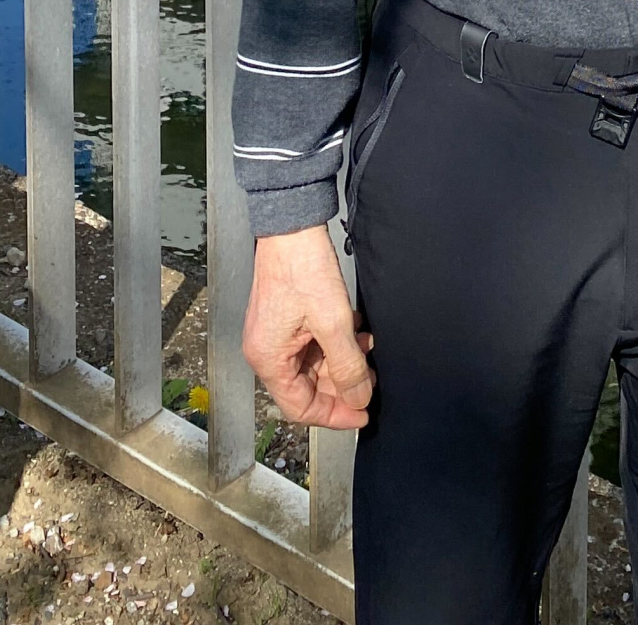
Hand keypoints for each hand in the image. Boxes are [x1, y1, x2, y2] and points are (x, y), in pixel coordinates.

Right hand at [241, 226, 374, 427]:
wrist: (292, 224)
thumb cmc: (304, 268)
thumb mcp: (333, 322)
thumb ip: (347, 366)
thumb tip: (359, 398)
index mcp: (268, 359)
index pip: (300, 407)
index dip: (334, 414)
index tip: (363, 412)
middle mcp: (266, 350)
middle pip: (307, 386)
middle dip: (342, 383)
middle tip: (371, 376)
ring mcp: (275, 333)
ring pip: (313, 363)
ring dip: (342, 359)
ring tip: (367, 347)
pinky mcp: (286, 317)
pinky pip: (312, 342)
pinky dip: (335, 341)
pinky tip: (356, 329)